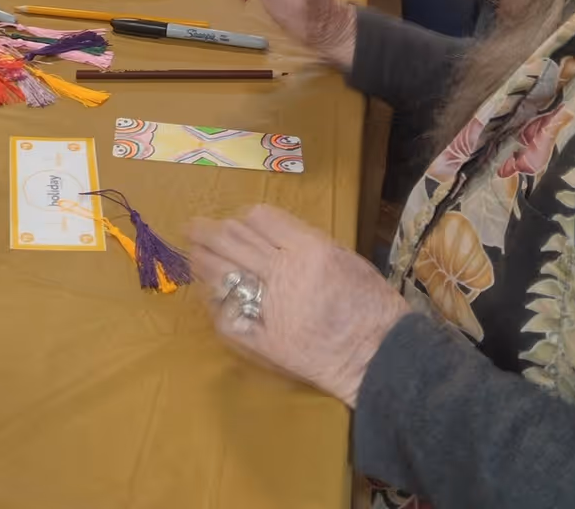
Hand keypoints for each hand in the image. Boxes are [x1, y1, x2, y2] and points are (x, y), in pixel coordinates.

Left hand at [189, 206, 408, 408]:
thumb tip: (269, 234)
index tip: (237, 221)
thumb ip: (305, 242)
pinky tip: (210, 295)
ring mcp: (271, 308)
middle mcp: (285, 273)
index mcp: (308, 249)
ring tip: (192, 253)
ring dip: (203, 261)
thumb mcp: (344, 258)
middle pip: (234, 241)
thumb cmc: (372, 305)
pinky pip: (229, 316)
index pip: (260, 218)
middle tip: (193, 228)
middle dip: (208, 231)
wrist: (382, 357)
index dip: (244, 218)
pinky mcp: (265, 341)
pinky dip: (216, 303)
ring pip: (224, 273)